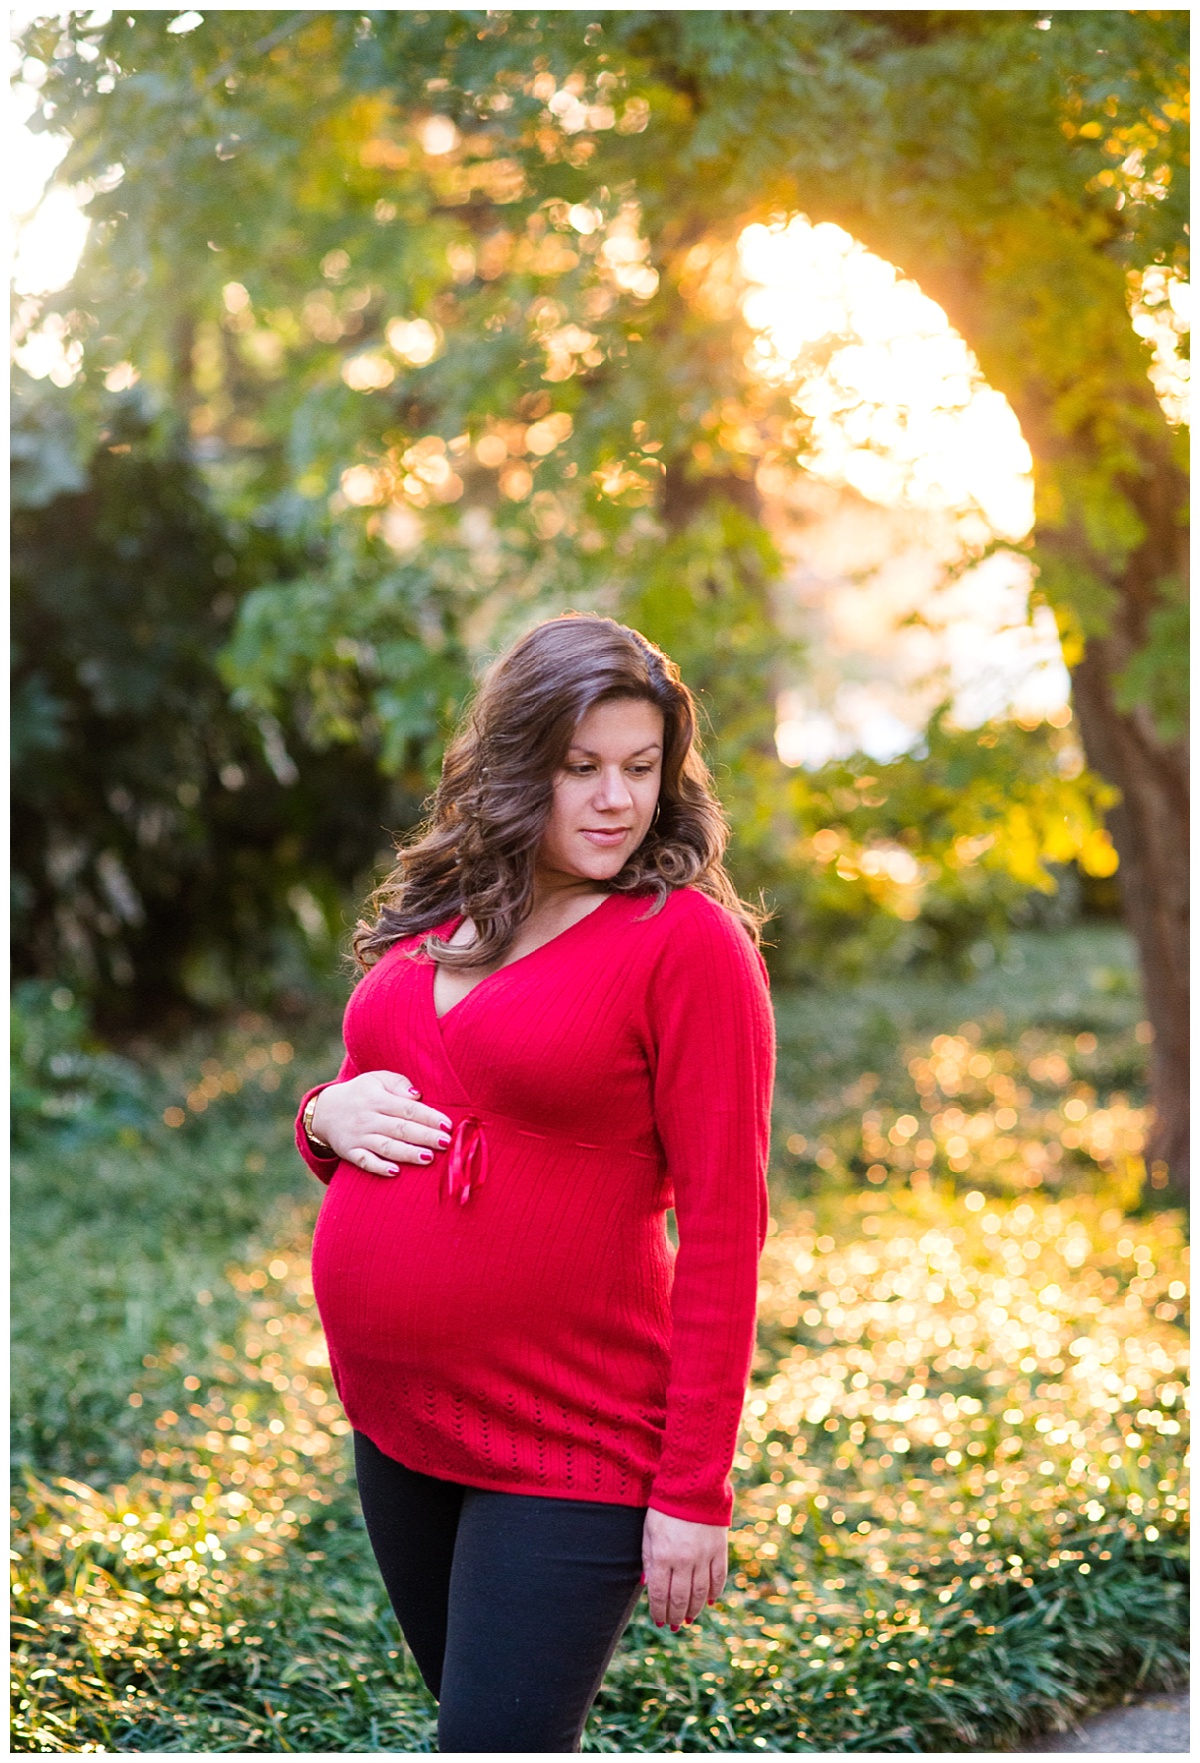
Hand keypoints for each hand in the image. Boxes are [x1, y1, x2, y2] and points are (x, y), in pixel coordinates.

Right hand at [308, 1071, 451, 1176]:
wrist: (324, 1111)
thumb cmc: (360, 1093)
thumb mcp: (376, 1079)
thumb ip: (398, 1083)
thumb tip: (418, 1096)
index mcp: (377, 1099)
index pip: (408, 1109)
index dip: (428, 1117)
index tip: (448, 1125)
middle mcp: (368, 1119)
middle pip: (401, 1129)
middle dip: (425, 1136)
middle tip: (446, 1143)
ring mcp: (359, 1137)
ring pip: (386, 1146)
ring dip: (407, 1153)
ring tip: (428, 1158)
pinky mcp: (350, 1152)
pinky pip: (364, 1161)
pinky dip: (378, 1167)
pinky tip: (395, 1172)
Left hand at [642, 1506, 727, 1629]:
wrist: (691, 1487)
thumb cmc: (664, 1509)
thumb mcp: (649, 1533)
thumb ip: (649, 1560)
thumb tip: (647, 1586)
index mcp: (663, 1556)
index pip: (660, 1595)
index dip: (658, 1612)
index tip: (658, 1622)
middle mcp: (684, 1560)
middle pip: (680, 1599)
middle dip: (675, 1616)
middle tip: (673, 1626)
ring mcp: (704, 1556)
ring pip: (700, 1593)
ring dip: (694, 1609)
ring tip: (688, 1619)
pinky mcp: (719, 1550)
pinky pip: (718, 1578)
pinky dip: (715, 1593)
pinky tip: (710, 1601)